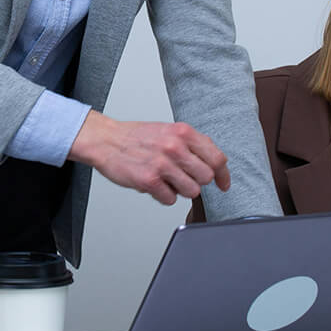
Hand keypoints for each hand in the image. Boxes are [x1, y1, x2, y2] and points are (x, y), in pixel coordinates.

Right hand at [68, 111, 229, 205]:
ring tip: (166, 180)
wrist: (106, 141)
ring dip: (180, 190)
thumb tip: (213, 162)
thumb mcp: (168, 131)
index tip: (223, 184)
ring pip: (191, 191)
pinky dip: (164, 196)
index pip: (216, 158)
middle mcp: (175, 147)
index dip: (223, 175)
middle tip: (182, 177)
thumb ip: (191, 144)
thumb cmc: (136, 137)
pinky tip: (154, 184)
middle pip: (206, 177)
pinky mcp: (149, 180)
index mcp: (182, 132)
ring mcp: (162, 164)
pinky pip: (171, 199)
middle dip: (196, 181)